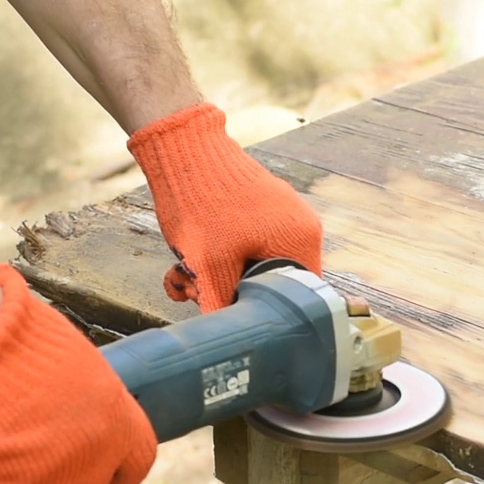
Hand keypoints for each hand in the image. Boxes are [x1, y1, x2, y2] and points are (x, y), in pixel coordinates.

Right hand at [0, 259, 157, 483]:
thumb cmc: (28, 342)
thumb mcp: (80, 365)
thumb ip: (88, 400)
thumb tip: (77, 414)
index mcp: (120, 423)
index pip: (136, 464)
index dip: (117, 471)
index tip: (106, 473)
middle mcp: (94, 459)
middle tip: (46, 468)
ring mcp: (53, 481)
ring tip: (6, 460)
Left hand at [127, 103, 323, 311]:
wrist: (182, 147)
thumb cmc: (202, 203)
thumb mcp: (210, 266)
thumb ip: (222, 307)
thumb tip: (229, 336)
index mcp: (302, 240)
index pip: (296, 298)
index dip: (262, 312)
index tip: (229, 311)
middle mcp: (300, 225)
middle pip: (270, 282)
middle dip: (227, 291)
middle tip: (194, 288)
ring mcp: (280, 212)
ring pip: (250, 264)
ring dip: (214, 274)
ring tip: (181, 271)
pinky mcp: (258, 204)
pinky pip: (243, 242)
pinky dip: (216, 253)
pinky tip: (186, 255)